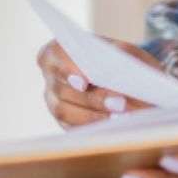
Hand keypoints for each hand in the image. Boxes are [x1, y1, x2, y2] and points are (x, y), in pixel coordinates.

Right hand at [35, 38, 157, 127]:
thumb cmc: (121, 60)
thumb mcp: (124, 51)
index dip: (68, 69)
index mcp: (58, 51)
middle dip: (91, 99)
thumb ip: (121, 53)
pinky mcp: (63, 120)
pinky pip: (71, 127)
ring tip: (119, 117)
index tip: (85, 83)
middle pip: (61, 89)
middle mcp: (51, 76)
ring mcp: (53, 100)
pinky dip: (92, 127)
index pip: (55, 55)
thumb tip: (115, 69)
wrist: (127, 79)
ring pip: (64, 111)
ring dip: (92, 116)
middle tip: (119, 104)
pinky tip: (112, 126)